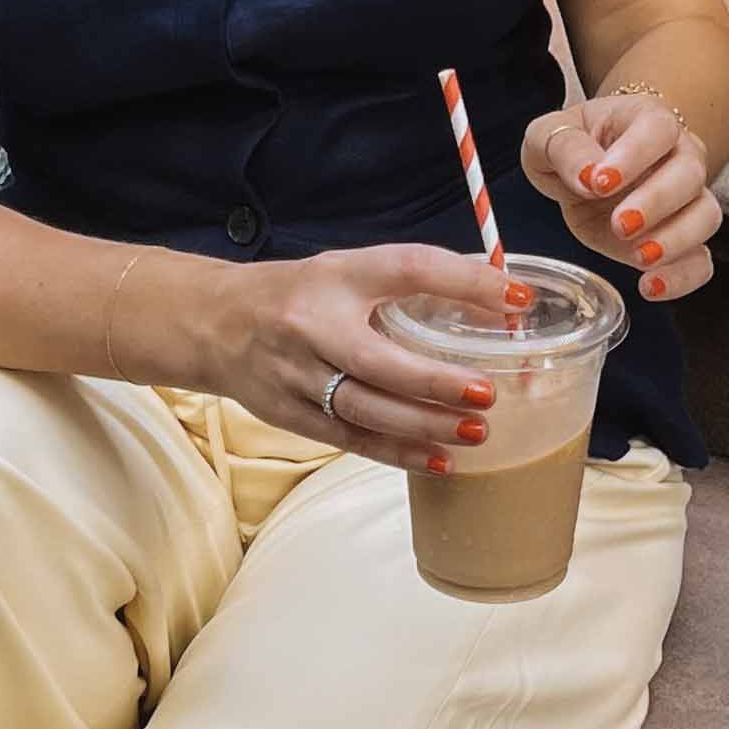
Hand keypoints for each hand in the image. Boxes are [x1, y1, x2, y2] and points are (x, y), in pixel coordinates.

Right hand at [196, 243, 528, 467]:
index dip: (464, 282)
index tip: (515, 298)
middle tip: (487, 393)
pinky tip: (440, 461)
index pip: (407, 268)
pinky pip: (350, 438)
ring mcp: (295, 374)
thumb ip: (411, 285)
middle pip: (377, 359)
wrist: (213, 323)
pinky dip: (397, 453)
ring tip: (475, 430)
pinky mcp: (289, 413)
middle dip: (435, 381)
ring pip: (364, 407)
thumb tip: (496, 305)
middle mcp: (311, 323)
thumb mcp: (349, 272)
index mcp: (337, 275)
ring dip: (423, 424)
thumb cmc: (300, 296)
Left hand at [522, 91, 719, 303]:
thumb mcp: (548, 136)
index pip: (657, 128)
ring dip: (677, 240)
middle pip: (690, 173)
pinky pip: (701, 260)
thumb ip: (565, 148)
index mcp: (647, 119)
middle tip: (620, 224)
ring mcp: (688, 198)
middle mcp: (679, 154)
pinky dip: (683, 277)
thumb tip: (587, 174)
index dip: (635, 155)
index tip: (601, 182)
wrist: (588, 171)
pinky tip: (651, 286)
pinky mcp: (683, 239)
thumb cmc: (573, 146)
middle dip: (657, 202)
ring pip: (706, 215)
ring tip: (640, 258)